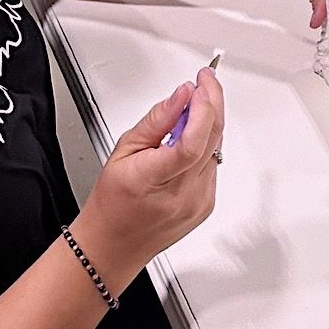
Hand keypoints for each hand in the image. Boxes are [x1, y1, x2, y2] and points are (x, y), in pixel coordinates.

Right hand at [75, 66, 223, 286]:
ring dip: (209, 123)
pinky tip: (189, 142)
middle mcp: (181, 195)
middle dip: (212, 102)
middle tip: (204, 82)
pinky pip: (214, 164)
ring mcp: (198, 202)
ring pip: (217, 148)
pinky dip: (206, 145)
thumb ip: (156, 120)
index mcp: (153, 180)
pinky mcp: (207, 205)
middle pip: (211, 139)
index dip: (202, 108)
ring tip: (190, 112)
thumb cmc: (111, 203)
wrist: (113, 246)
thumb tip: (182, 95)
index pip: (191, 143)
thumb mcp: (122, 151)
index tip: (200, 84)